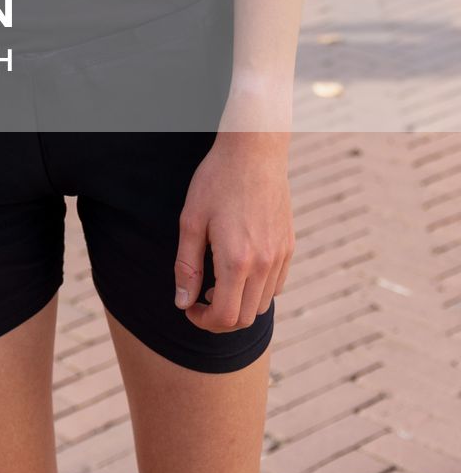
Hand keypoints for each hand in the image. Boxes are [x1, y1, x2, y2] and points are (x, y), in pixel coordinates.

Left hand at [174, 135, 293, 331]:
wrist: (254, 151)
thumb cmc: (217, 180)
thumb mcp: (191, 220)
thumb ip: (186, 265)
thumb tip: (182, 302)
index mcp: (237, 260)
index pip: (225, 316)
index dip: (203, 321)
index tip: (189, 308)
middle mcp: (264, 264)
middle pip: (245, 318)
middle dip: (219, 318)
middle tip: (199, 299)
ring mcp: (280, 256)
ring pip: (262, 305)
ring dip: (238, 305)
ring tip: (217, 282)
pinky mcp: (289, 247)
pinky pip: (276, 286)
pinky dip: (256, 291)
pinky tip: (239, 270)